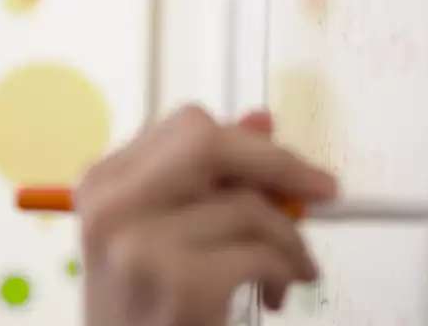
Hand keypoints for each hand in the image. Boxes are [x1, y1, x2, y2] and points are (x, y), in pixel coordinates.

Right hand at [75, 104, 337, 325]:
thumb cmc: (148, 306)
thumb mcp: (164, 232)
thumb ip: (209, 174)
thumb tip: (261, 120)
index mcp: (104, 183)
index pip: (187, 127)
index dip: (245, 140)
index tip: (283, 162)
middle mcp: (112, 208)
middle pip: (210, 144)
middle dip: (277, 163)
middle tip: (323, 188)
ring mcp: (141, 247)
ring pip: (248, 206)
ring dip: (289, 238)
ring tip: (291, 266)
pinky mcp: (181, 288)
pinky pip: (262, 254)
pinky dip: (286, 271)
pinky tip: (276, 291)